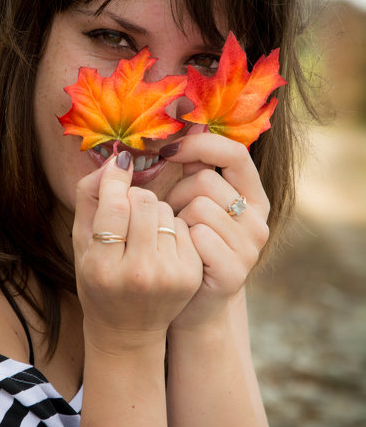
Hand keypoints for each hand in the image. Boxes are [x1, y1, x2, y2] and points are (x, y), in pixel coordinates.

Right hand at [72, 153, 202, 353]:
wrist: (127, 329)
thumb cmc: (98, 280)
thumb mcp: (81, 242)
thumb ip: (90, 196)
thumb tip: (118, 158)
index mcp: (103, 267)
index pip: (116, 204)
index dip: (117, 178)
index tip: (120, 163)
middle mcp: (139, 273)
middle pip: (146, 201)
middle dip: (135, 196)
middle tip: (127, 209)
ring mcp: (170, 276)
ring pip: (166, 210)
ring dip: (153, 211)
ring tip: (142, 232)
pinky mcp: (191, 274)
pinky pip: (182, 225)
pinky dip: (170, 227)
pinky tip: (159, 245)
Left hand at [163, 132, 269, 329]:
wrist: (188, 304)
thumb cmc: (184, 246)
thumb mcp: (191, 202)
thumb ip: (191, 168)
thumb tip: (188, 122)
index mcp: (251, 196)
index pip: (234, 152)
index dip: (199, 145)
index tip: (168, 151)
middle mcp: (258, 219)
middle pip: (206, 181)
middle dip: (176, 194)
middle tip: (173, 217)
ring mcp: (250, 247)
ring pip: (198, 208)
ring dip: (175, 220)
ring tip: (176, 238)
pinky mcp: (234, 271)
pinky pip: (197, 237)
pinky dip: (180, 242)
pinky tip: (181, 256)